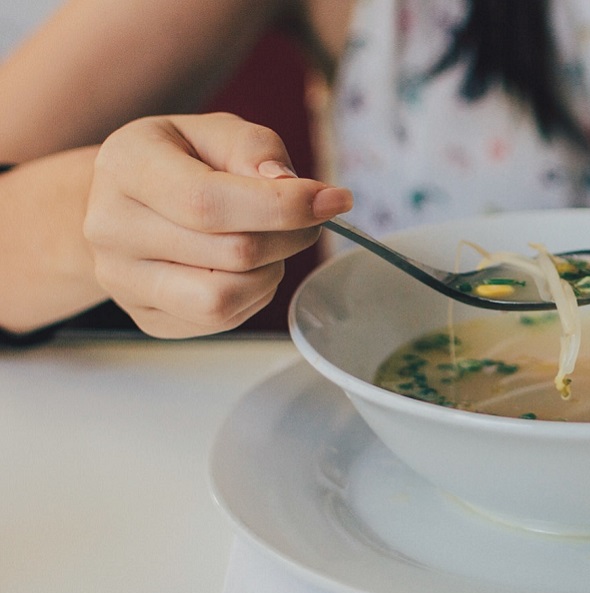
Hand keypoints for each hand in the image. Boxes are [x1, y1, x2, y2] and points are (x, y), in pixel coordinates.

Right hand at [84, 113, 352, 337]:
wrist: (125, 201)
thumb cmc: (180, 160)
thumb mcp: (215, 131)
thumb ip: (254, 149)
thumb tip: (288, 186)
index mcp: (127, 166)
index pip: (208, 202)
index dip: (282, 207)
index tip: (333, 200)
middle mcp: (112, 227)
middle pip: (230, 253)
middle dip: (290, 236)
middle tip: (309, 219)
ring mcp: (123, 279)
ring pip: (224, 299)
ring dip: (271, 271)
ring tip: (272, 243)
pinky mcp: (146, 316)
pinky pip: (219, 321)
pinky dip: (252, 296)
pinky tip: (248, 268)